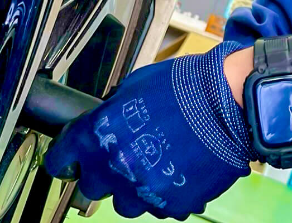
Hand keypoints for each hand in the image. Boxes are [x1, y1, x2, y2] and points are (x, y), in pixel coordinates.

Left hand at [44, 42, 257, 218]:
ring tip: (156, 162)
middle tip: (124, 155)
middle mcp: (115, 166)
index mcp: (100, 133)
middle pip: (91, 186)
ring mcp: (143, 189)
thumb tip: (103, 124)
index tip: (69, 158)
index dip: (64, 157)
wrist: (229, 100)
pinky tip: (178, 168)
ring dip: (134, 186)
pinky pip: (158, 206)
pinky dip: (164, 192)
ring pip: (124, 203)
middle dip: (104, 172)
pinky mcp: (171, 203)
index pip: (61, 158)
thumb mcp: (135, 86)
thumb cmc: (186, 86)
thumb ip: (111, 112)